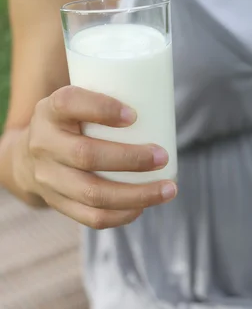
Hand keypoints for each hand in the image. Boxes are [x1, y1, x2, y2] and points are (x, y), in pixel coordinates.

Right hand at [21, 86, 176, 228]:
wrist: (26, 159)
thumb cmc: (69, 123)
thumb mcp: (75, 103)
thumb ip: (106, 96)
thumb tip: (159, 91)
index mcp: (50, 111)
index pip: (69, 103)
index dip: (102, 108)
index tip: (134, 115)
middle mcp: (43, 143)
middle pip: (86, 155)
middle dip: (131, 159)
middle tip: (162, 156)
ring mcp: (48, 178)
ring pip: (92, 193)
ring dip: (136, 194)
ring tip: (168, 189)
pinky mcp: (57, 203)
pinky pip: (91, 217)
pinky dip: (122, 215)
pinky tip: (144, 207)